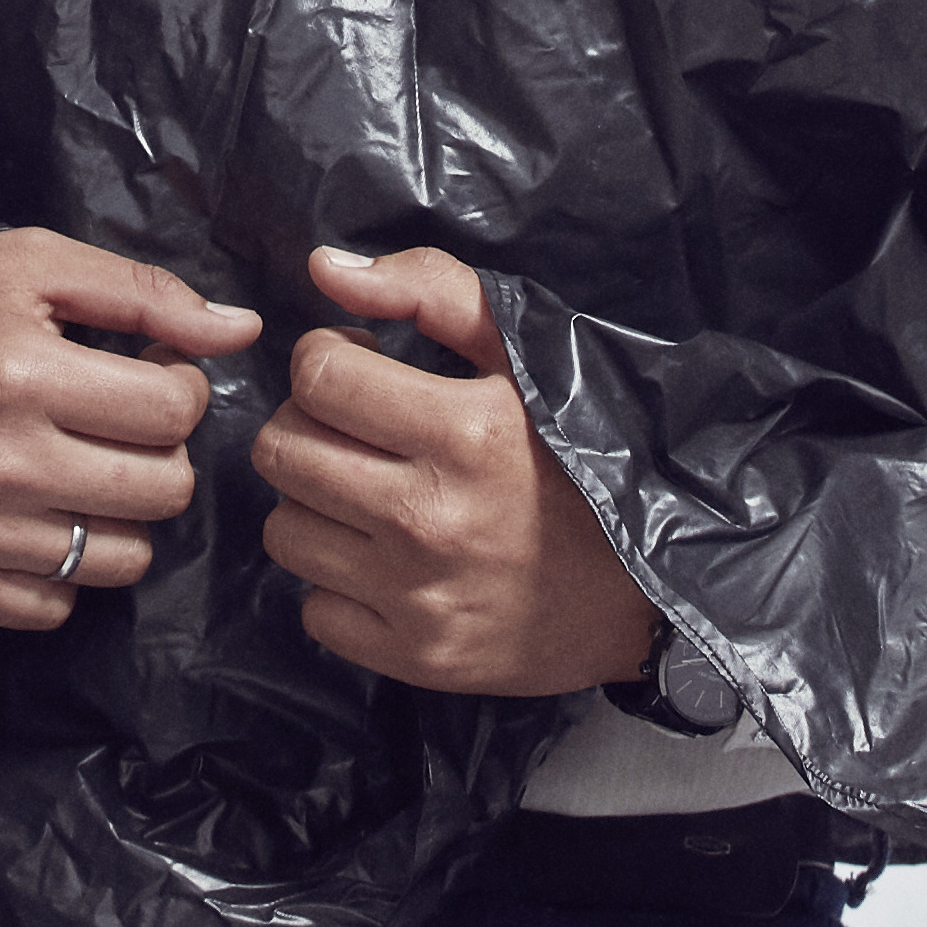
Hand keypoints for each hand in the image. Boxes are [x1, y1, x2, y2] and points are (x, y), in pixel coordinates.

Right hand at [0, 230, 262, 628]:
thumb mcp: (28, 265)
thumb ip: (142, 292)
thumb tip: (241, 329)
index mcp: (24, 373)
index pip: (173, 410)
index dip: (178, 388)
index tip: (148, 375)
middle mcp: (1, 461)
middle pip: (162, 490)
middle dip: (161, 454)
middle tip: (122, 428)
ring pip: (121, 559)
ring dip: (121, 517)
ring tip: (86, 475)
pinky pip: (54, 606)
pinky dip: (62, 571)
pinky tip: (40, 520)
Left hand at [247, 244, 661, 697]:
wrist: (643, 594)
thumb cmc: (580, 458)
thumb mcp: (526, 356)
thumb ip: (429, 291)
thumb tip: (324, 268)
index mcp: (465, 431)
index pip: (318, 376)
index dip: (329, 359)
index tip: (363, 369)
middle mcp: (431, 517)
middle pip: (282, 451)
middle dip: (308, 424)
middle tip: (357, 430)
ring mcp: (418, 595)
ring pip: (285, 529)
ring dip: (316, 504)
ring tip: (370, 494)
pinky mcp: (413, 657)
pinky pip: (313, 608)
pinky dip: (337, 582)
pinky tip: (384, 560)